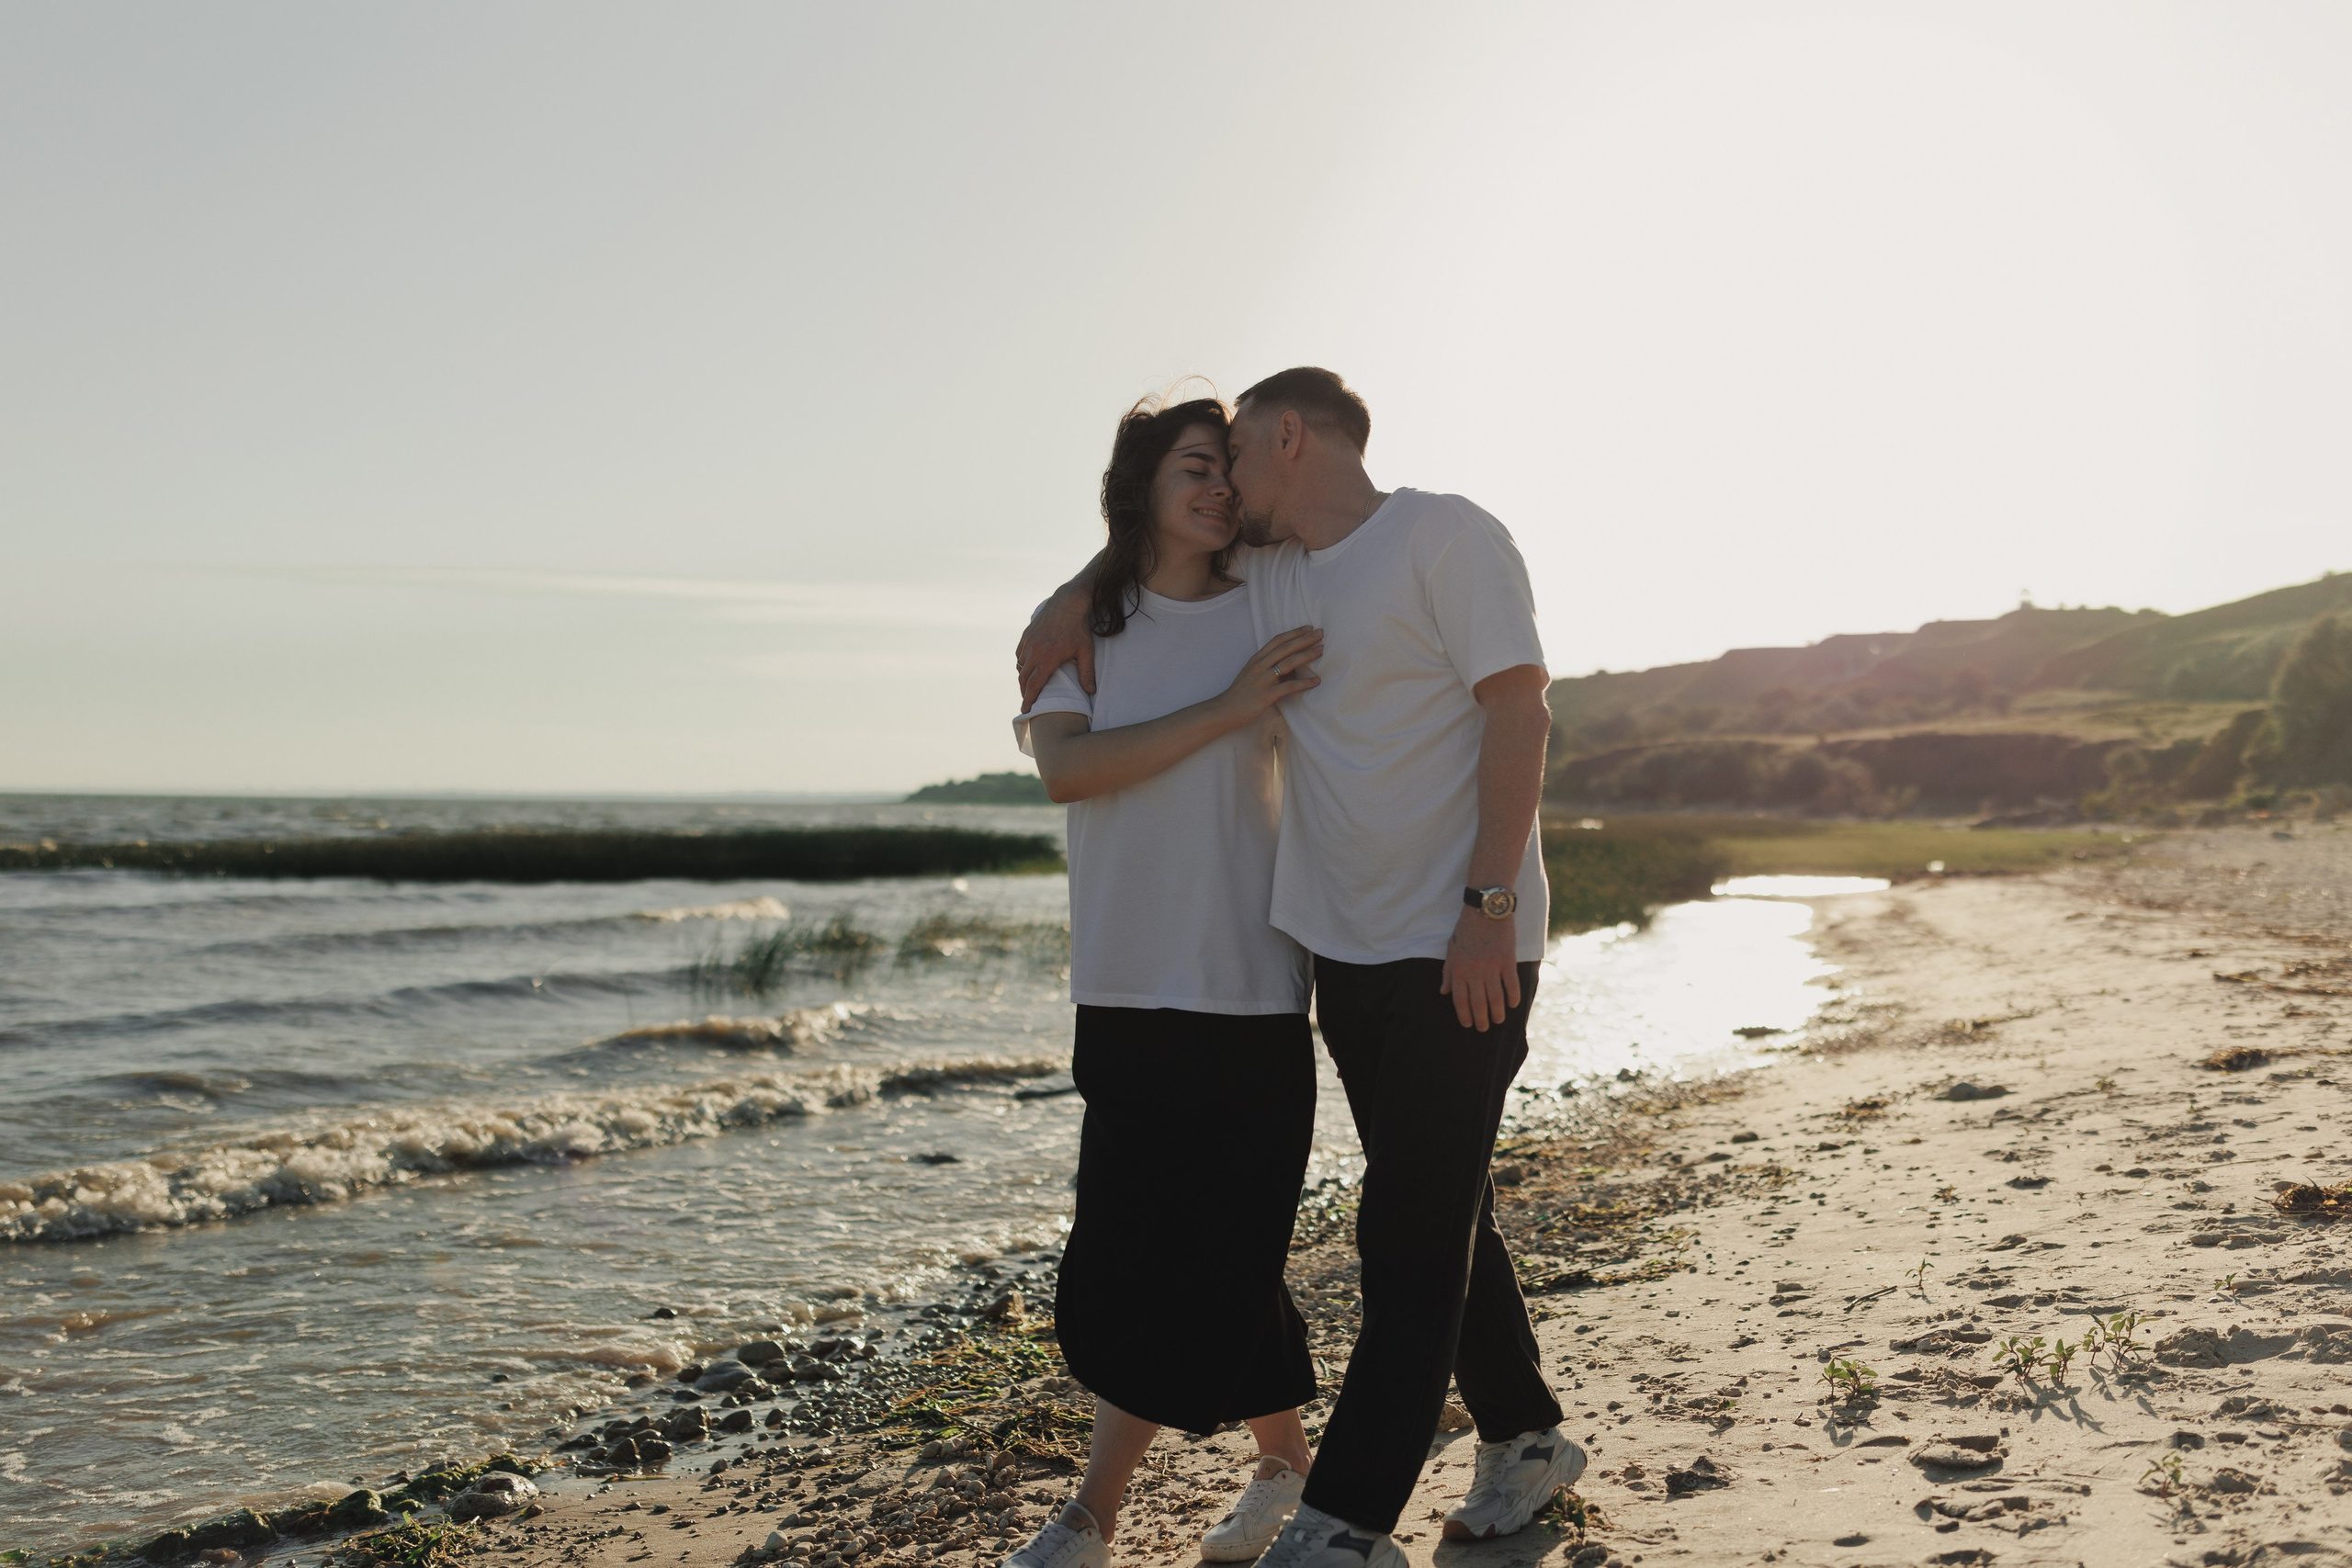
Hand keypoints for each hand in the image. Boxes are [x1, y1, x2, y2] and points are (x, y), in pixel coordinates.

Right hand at [1017, 589, 1094, 710]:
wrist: (1068, 603)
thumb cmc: (1079, 628)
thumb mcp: (1086, 651)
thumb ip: (1087, 672)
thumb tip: (1091, 691)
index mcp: (1047, 658)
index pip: (1034, 684)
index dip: (1028, 699)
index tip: (1025, 710)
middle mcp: (1034, 651)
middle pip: (1024, 678)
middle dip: (1024, 692)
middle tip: (1027, 701)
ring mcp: (1028, 642)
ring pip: (1020, 666)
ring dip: (1023, 678)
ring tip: (1028, 685)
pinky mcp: (1026, 635)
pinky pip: (1019, 654)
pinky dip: (1021, 663)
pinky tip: (1027, 666)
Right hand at [1213, 627, 1321, 722]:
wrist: (1225, 711)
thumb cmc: (1240, 694)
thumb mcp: (1251, 674)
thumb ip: (1267, 667)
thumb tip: (1290, 664)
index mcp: (1256, 659)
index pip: (1277, 640)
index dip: (1294, 633)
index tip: (1308, 628)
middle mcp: (1259, 666)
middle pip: (1285, 648)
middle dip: (1304, 639)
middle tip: (1321, 633)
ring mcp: (1262, 680)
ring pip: (1288, 663)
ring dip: (1307, 655)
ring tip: (1321, 650)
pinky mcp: (1266, 695)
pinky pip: (1289, 687)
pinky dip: (1304, 683)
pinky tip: (1316, 681)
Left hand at [1440, 905, 1521, 1030]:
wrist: (1485, 909)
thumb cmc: (1466, 930)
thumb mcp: (1451, 950)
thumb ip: (1448, 973)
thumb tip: (1443, 992)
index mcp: (1458, 970)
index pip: (1460, 1000)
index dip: (1464, 1015)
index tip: (1468, 1024)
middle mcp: (1474, 971)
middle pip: (1478, 1003)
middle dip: (1481, 1019)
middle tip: (1484, 1028)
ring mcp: (1492, 967)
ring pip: (1495, 998)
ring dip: (1497, 1013)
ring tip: (1498, 1021)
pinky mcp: (1507, 961)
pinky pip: (1511, 985)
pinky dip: (1512, 997)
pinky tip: (1512, 1004)